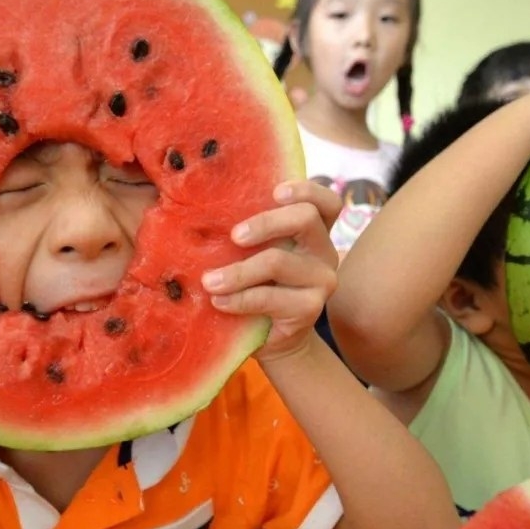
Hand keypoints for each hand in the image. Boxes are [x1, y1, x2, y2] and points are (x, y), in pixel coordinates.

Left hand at [200, 180, 340, 362]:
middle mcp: (324, 251)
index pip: (326, 201)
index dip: (305, 190)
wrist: (270, 338)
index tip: (275, 192)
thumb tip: (204, 218)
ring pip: (279, 261)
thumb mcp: (256, 254)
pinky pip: (269, 297)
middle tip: (234, 236)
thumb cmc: (257, 285)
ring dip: (238, 271)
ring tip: (209, 281)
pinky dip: (239, 299)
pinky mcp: (311, 308)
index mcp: (314, 231)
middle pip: (305, 218)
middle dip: (265, 223)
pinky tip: (219, 302)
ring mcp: (322, 280)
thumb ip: (249, 235)